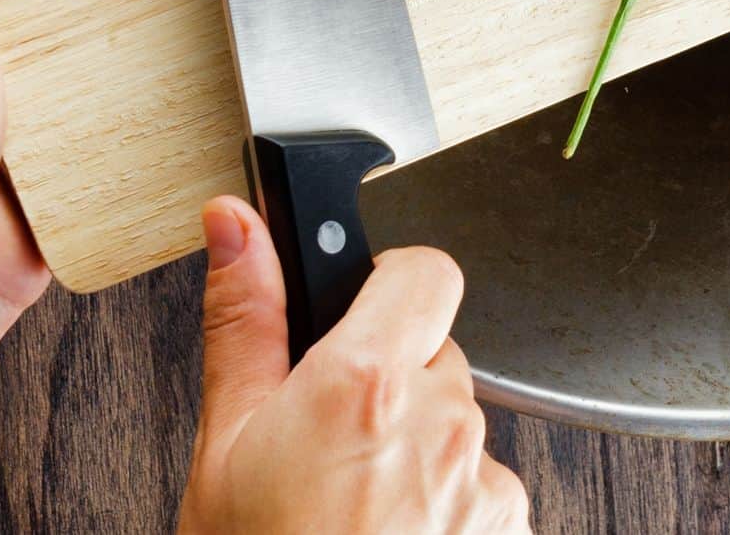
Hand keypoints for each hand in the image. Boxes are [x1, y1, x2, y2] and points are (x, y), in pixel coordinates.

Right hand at [177, 199, 529, 533]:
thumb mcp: (222, 445)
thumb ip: (243, 319)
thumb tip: (237, 225)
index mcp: (365, 384)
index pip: (426, 270)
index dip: (387, 282)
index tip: (355, 312)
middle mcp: (440, 422)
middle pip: (434, 351)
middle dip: (388, 376)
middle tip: (325, 439)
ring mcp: (481, 479)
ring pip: (457, 419)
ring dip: (417, 441)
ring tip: (349, 502)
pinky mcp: (506, 525)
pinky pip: (481, 480)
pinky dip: (445, 498)